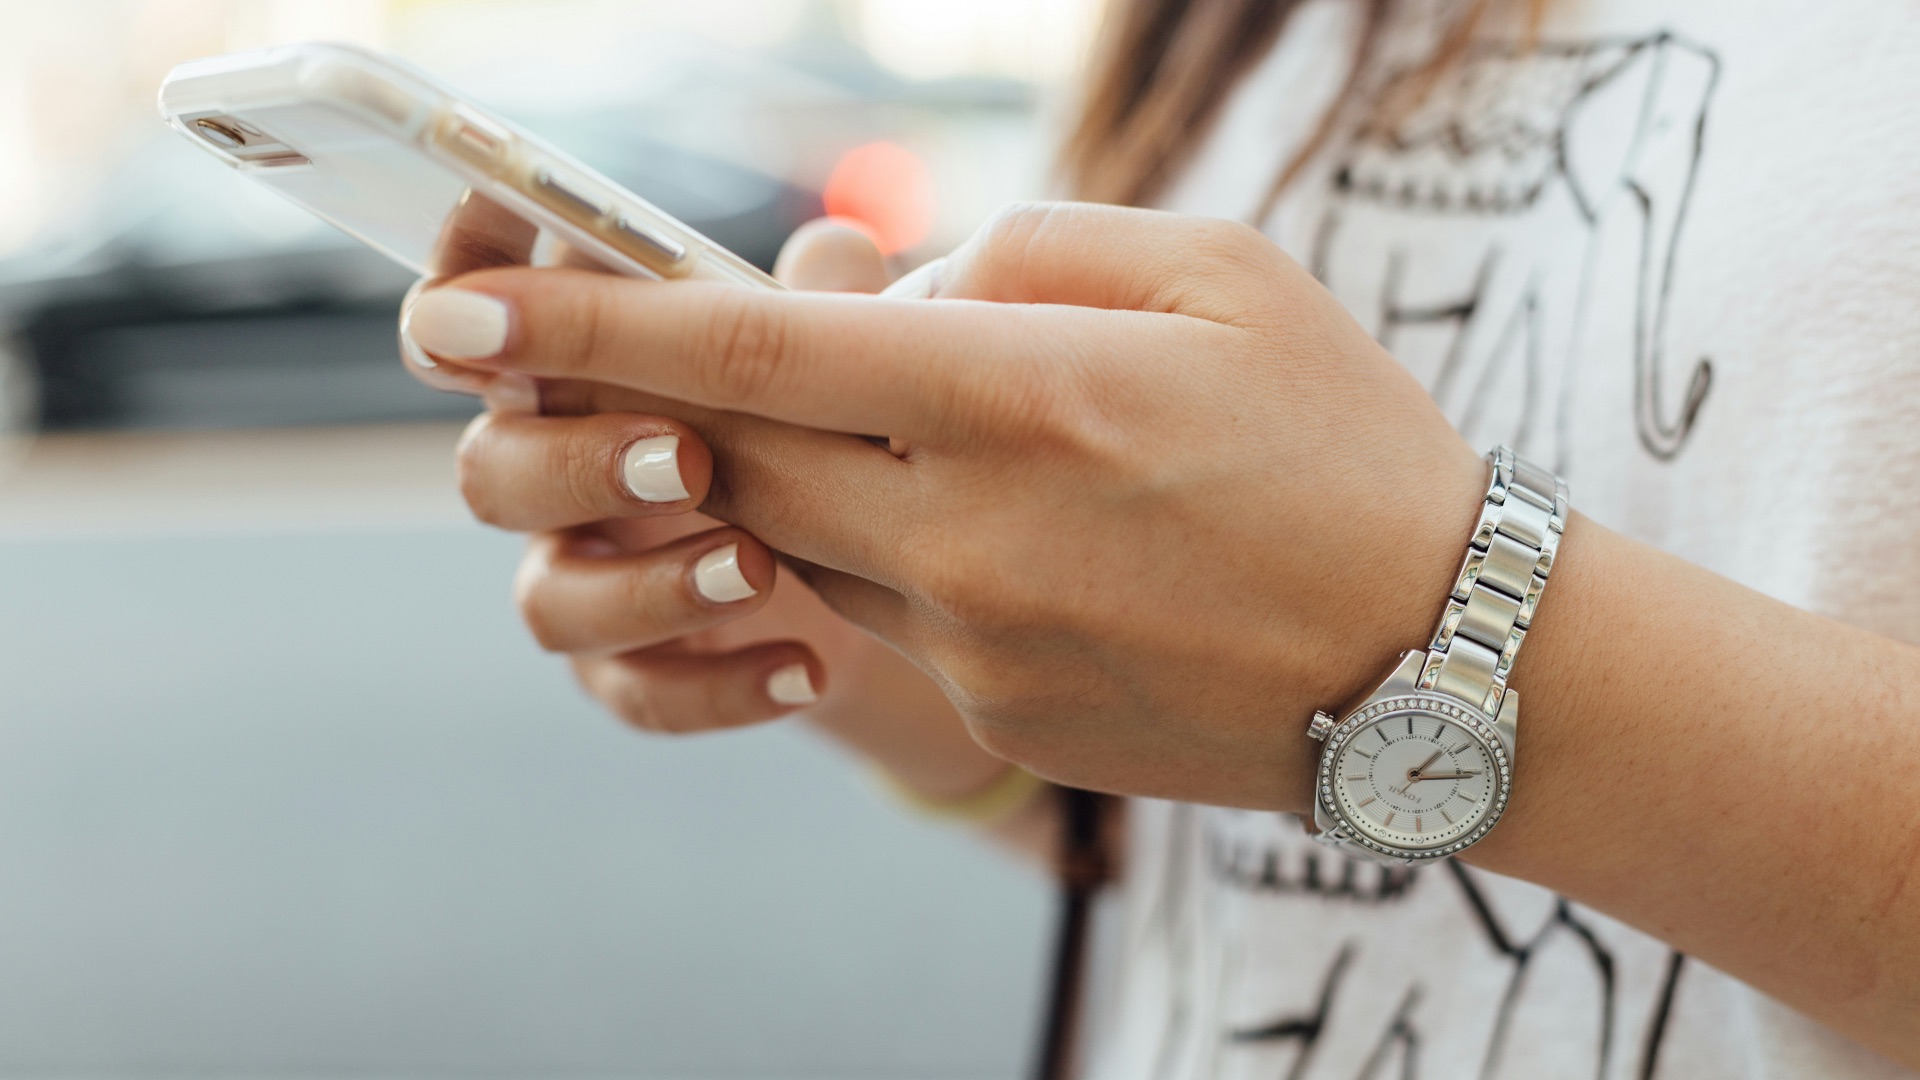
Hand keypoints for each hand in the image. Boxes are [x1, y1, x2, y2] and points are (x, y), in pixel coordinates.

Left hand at [404, 202, 1486, 809]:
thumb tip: (888, 284)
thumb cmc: (1347, 442)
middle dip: (670, 400)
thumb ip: (1026, 250)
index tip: (458, 315)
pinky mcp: (995, 711)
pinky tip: (1023, 531)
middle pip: (737, 455)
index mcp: (1025, 395)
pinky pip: (888, 612)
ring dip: (810, 470)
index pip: (752, 351)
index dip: (587, 326)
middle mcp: (973, 531)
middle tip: (656, 356)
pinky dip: (901, 548)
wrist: (1444, 665)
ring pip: (802, 537)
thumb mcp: (1219, 273)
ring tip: (936, 431)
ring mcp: (977, 642)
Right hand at [418, 219, 1010, 800]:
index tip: (484, 290)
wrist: (888, 574)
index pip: (478, 324)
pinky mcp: (632, 668)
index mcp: (579, 370)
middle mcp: (557, 471)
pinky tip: (805, 669)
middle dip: (577, 463)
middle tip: (689, 458)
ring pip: (549, 600)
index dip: (458, 297)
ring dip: (647, 586)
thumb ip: (826, 301)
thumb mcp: (841, 355)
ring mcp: (587, 577)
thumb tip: (838, 250)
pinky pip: (636, 693)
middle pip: (492, 470)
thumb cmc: (829, 422)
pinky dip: (717, 687)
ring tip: (760, 568)